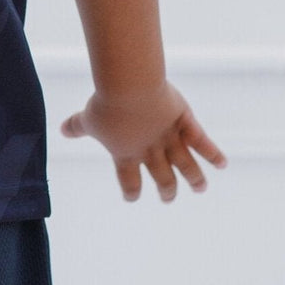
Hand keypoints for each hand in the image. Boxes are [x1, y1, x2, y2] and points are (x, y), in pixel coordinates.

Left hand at [60, 80, 226, 201]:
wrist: (129, 88)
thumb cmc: (106, 104)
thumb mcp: (88, 117)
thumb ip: (77, 126)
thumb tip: (61, 130)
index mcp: (126, 153)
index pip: (129, 179)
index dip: (131, 190)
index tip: (133, 196)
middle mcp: (150, 151)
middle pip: (161, 177)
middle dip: (166, 189)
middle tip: (168, 197)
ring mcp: (168, 138)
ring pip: (185, 164)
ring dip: (194, 178)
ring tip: (200, 188)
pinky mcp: (183, 121)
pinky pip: (200, 140)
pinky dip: (213, 153)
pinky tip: (222, 164)